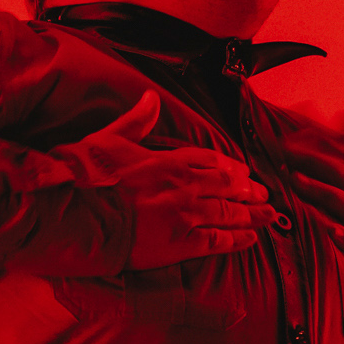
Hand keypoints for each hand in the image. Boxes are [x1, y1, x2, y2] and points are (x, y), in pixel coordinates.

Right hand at [52, 89, 270, 267]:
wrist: (74, 216)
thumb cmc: (84, 179)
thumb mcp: (106, 140)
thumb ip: (134, 121)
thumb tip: (151, 99)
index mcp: (166, 160)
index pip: (208, 160)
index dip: (229, 167)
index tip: (242, 171)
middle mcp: (182, 186)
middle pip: (226, 186)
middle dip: (248, 191)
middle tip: (264, 195)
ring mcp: (183, 216)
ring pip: (227, 213)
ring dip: (251, 214)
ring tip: (268, 216)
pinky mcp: (179, 245)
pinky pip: (217, 242)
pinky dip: (237, 240)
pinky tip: (251, 239)